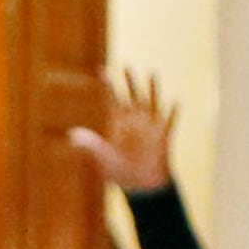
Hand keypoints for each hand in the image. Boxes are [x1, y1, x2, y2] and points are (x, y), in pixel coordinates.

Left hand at [67, 67, 177, 193]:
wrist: (139, 183)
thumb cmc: (119, 170)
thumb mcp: (101, 156)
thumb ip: (89, 144)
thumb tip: (71, 134)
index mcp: (118, 123)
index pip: (112, 99)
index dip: (107, 85)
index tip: (100, 70)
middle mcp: (134, 120)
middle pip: (132, 94)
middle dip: (129, 81)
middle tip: (124, 66)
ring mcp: (150, 125)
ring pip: (152, 101)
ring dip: (152, 88)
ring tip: (152, 73)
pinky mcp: (163, 135)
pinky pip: (170, 121)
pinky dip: (173, 113)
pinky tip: (176, 102)